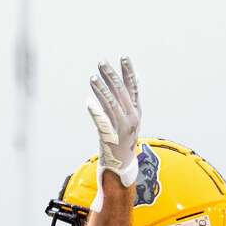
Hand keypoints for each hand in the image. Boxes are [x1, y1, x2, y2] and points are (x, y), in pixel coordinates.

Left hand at [87, 58, 140, 188]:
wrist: (122, 167)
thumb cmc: (122, 141)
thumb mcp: (129, 120)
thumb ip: (126, 101)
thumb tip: (128, 80)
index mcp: (136, 112)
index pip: (133, 88)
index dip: (128, 72)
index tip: (123, 57)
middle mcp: (132, 118)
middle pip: (121, 92)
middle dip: (111, 75)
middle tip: (102, 62)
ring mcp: (122, 128)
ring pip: (111, 104)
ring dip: (101, 89)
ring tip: (93, 77)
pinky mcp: (111, 137)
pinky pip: (103, 122)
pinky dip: (96, 111)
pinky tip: (88, 101)